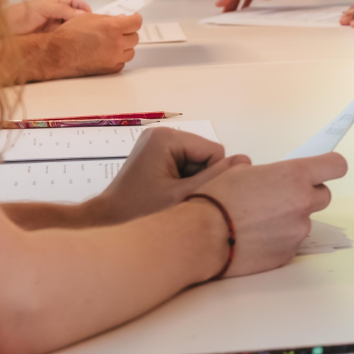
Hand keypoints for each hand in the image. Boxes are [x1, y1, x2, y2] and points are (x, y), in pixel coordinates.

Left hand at [2, 0, 90, 35]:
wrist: (1, 34)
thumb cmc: (19, 16)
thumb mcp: (43, 7)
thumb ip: (63, 9)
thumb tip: (83, 15)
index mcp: (53, 3)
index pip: (74, 2)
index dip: (83, 7)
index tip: (92, 15)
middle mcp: (54, 15)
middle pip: (75, 16)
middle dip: (84, 20)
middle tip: (92, 26)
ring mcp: (53, 28)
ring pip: (71, 28)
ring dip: (78, 31)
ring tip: (86, 35)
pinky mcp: (50, 41)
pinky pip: (64, 39)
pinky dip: (70, 40)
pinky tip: (74, 43)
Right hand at [16, 13, 139, 79]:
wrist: (56, 53)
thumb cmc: (68, 35)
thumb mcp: (89, 18)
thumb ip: (109, 18)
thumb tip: (122, 19)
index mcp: (113, 27)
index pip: (136, 22)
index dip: (135, 19)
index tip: (133, 18)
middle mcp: (116, 43)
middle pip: (134, 37)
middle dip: (127, 33)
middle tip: (118, 31)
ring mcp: (114, 58)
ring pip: (130, 51)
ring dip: (124, 46)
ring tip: (111, 43)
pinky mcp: (109, 69)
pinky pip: (121, 62)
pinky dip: (117, 58)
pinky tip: (107, 53)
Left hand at [88, 126, 246, 223]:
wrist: (107, 220)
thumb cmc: (141, 210)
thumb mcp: (183, 195)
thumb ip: (216, 177)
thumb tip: (246, 160)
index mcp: (166, 138)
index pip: (213, 151)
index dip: (209, 176)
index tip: (189, 194)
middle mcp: (162, 132)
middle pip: (205, 153)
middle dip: (199, 176)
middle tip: (178, 197)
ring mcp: (157, 141)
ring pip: (197, 159)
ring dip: (191, 179)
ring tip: (171, 196)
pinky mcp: (155, 152)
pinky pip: (185, 162)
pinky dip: (182, 179)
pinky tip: (167, 192)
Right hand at [193, 154, 347, 276]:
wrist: (201, 236)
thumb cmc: (216, 199)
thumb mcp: (241, 171)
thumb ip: (270, 173)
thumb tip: (274, 178)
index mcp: (295, 176)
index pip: (337, 166)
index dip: (330, 168)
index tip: (322, 171)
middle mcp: (303, 202)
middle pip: (324, 196)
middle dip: (307, 196)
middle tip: (281, 199)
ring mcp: (298, 230)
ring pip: (305, 221)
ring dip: (290, 220)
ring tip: (259, 223)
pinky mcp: (289, 253)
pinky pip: (291, 242)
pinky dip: (279, 240)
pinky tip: (255, 239)